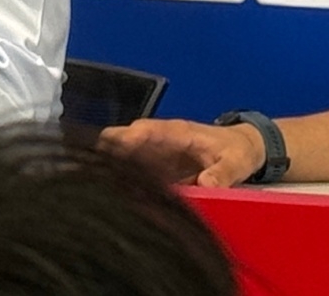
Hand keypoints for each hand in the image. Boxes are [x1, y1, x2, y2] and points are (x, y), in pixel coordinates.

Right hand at [100, 117, 268, 186]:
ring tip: (87, 185)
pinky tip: (107, 197)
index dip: (125, 139)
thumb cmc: (238, 151)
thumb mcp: (235, 162)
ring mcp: (156, 156)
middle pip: (125, 142)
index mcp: (177, 133)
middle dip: (105, 153)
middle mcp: (160, 141)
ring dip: (108, 168)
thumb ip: (222, 173)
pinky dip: (120, 180)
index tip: (106, 148)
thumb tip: (205, 185)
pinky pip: (133, 173)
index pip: (145, 131)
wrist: (243, 150)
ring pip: (124, 157)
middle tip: (84, 170)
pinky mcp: (156, 171)